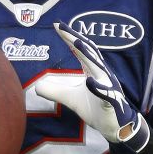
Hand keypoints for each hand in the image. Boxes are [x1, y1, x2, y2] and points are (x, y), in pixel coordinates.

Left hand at [33, 22, 149, 153]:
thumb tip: (37, 87)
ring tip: (76, 43)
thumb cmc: (96, 108)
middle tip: (63, 28)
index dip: (69, 38)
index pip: (80, 50)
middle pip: (88, 53)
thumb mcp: (72, 98)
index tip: (57, 26)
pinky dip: (99, 88)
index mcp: (93, 70)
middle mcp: (102, 74)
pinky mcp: (111, 102)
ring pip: (98, 69)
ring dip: (88, 56)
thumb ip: (56, 91)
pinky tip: (90, 82)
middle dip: (75, 40)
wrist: (115, 127)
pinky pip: (106, 94)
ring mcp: (108, 87)